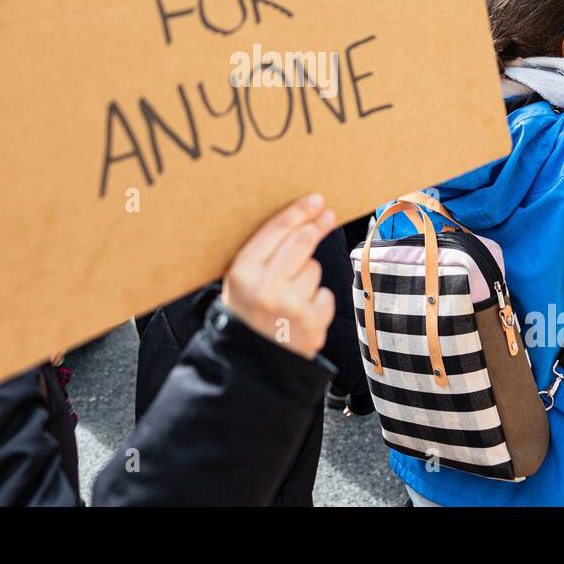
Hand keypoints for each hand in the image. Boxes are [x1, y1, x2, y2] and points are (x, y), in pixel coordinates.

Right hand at [222, 194, 336, 359]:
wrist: (247, 363)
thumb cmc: (245, 314)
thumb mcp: (237, 282)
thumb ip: (260, 254)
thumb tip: (298, 220)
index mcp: (243, 273)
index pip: (276, 231)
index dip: (299, 212)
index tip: (315, 200)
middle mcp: (267, 288)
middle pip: (302, 242)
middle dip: (316, 226)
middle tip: (326, 216)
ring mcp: (292, 307)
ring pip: (314, 269)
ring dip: (307, 274)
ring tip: (288, 293)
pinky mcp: (312, 325)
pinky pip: (325, 295)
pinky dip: (316, 300)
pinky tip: (299, 312)